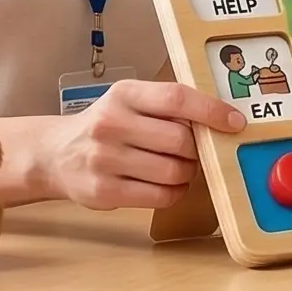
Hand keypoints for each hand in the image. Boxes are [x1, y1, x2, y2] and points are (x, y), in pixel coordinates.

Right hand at [45, 79, 243, 210]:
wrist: (56, 154)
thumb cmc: (106, 126)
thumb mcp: (128, 102)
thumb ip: (166, 106)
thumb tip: (219, 119)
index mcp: (124, 94)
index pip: (176, 97)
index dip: (212, 110)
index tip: (235, 122)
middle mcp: (111, 123)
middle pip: (181, 140)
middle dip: (197, 149)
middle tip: (194, 151)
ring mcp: (105, 159)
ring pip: (174, 171)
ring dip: (187, 173)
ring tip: (178, 168)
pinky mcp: (104, 191)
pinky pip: (160, 196)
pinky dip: (174, 192)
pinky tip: (166, 184)